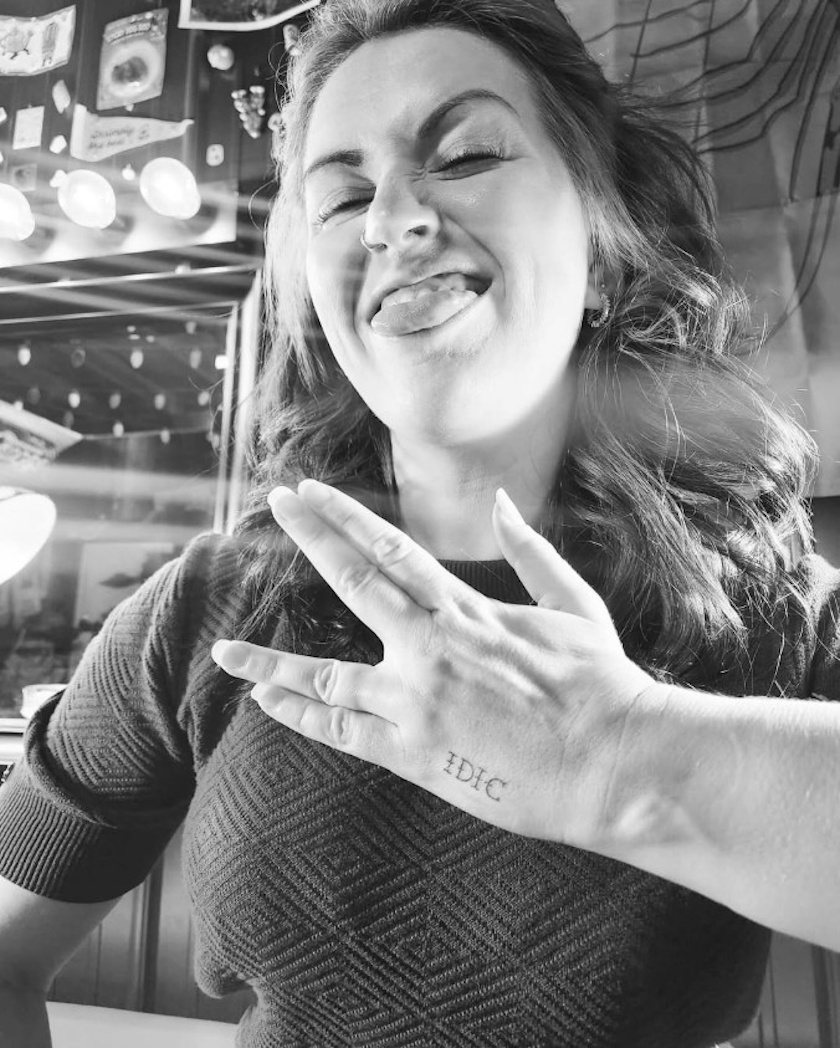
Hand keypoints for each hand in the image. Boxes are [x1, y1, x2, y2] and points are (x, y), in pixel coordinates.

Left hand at [211, 481, 658, 843]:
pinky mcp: (414, 754)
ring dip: (270, 662)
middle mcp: (430, 646)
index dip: (342, 515)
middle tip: (274, 505)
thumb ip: (530, 550)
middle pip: (353, 581)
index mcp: (467, 608)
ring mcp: (416, 701)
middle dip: (309, 538)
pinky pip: (342, 734)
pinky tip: (268, 705)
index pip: (389, 547)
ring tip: (226, 651)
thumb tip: (501, 501)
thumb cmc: (602, 684)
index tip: (307, 491)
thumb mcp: (573, 604)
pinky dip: (301, 717)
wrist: (614, 764)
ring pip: (324, 676)